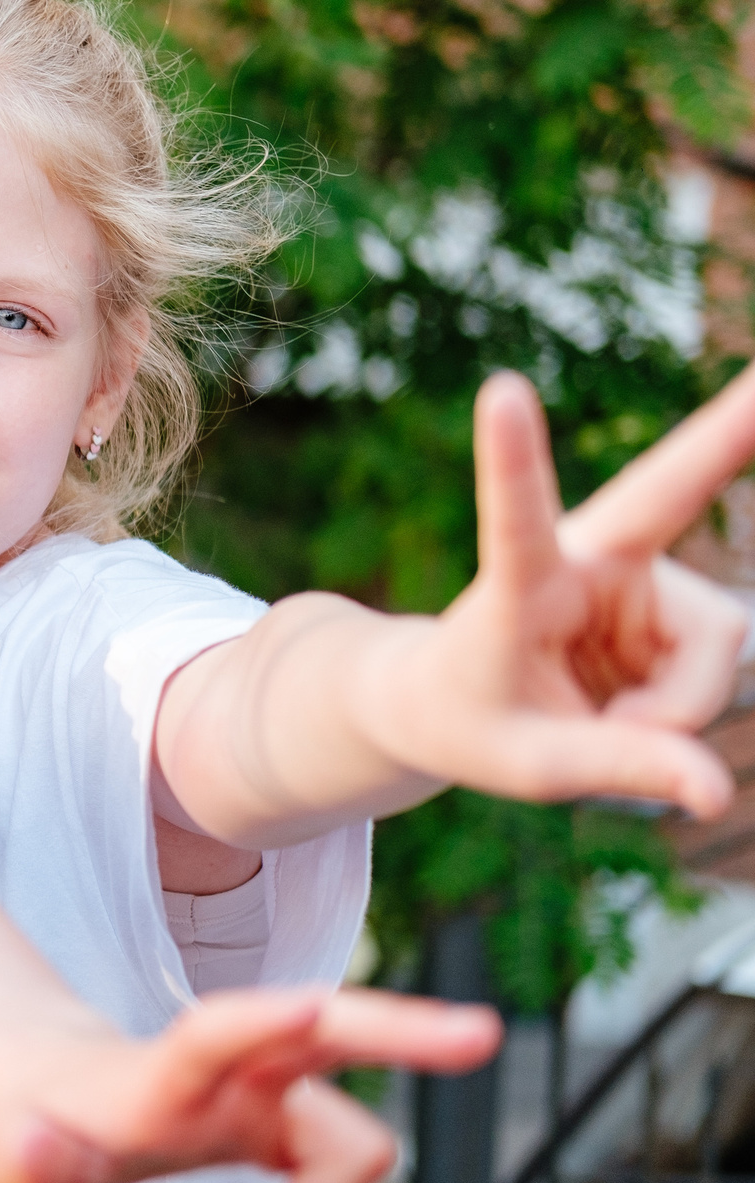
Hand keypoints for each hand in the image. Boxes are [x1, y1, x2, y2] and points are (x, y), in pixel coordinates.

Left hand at [0, 986, 500, 1182]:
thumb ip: (15, 1159)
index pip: (221, 1030)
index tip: (311, 1005)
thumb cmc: (18, 1114)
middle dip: (405, 1029)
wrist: (28, 1081)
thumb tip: (41, 1152)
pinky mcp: (278, 1130)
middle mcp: (230, 1069)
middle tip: (482, 1033)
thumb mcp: (1, 1150)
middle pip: (335, 1031)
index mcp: (164, 1067)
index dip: (266, 1019)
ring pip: (356, 1140)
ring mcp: (263, 1094)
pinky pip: (340, 1182)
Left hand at [367, 368, 754, 818]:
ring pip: (715, 650)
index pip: (515, 519)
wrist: (456, 703)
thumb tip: (716, 792)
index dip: (513, 460)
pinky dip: (682, 711)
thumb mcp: (530, 765)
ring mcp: (642, 576)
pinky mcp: (681, 604)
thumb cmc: (470, 722)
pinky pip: (716, 671)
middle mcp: (586, 560)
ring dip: (676, 710)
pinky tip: (631, 710)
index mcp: (518, 582)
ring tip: (608, 726)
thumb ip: (618, 769)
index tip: (500, 390)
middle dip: (727, 432)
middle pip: (666, 491)